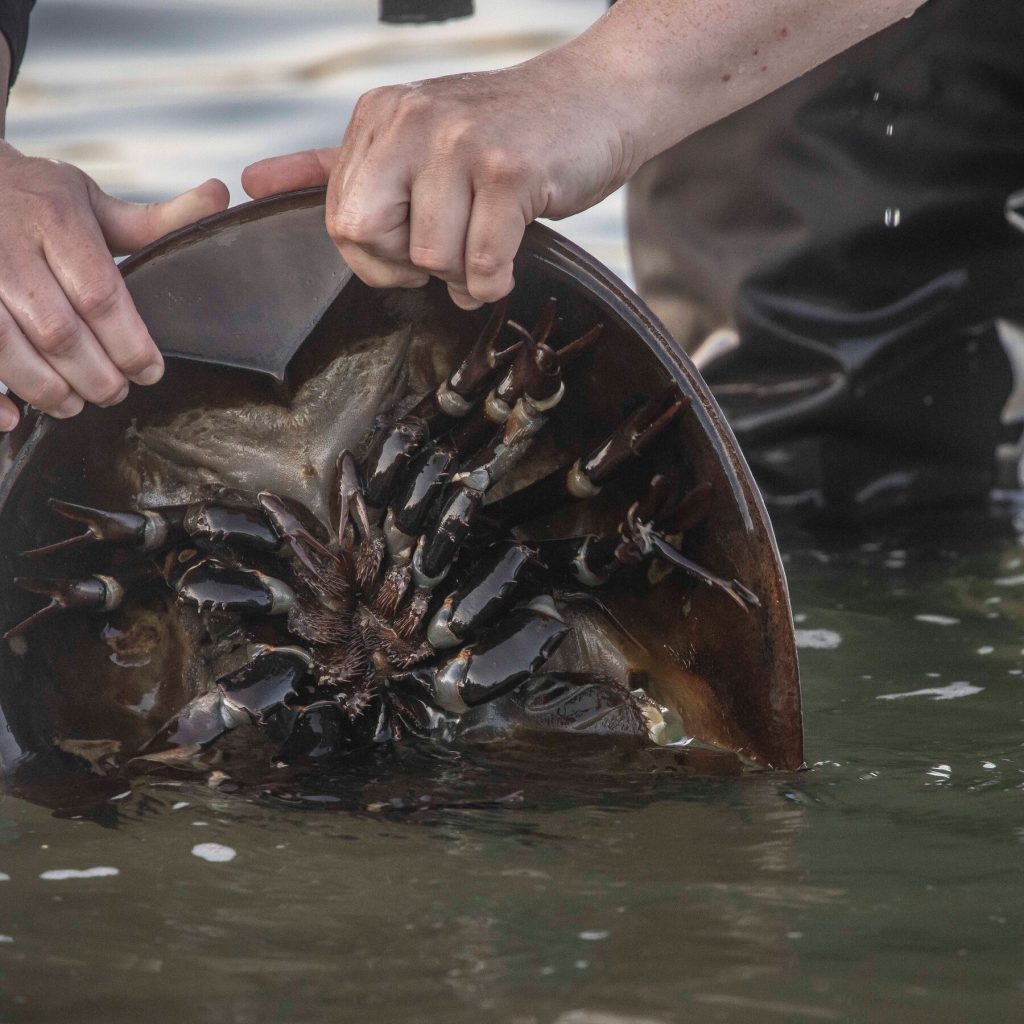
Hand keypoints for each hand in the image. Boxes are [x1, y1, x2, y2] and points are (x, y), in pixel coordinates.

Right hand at [0, 143, 228, 430]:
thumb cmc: (36, 199)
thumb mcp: (91, 201)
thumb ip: (153, 220)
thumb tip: (219, 196)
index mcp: (56, 221)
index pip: (100, 295)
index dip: (130, 344)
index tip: (151, 372)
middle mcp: (9, 248)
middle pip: (59, 331)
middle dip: (96, 375)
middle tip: (117, 394)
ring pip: (8, 348)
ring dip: (49, 390)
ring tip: (77, 404)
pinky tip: (15, 415)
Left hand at [242, 48, 638, 308]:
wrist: (597, 99)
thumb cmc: (508, 135)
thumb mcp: (416, 139)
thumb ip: (336, 167)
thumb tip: (252, 182)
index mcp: (380, 116)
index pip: (339, 219)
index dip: (376, 255)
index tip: (414, 244)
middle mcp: (412, 120)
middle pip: (366, 238)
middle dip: (406, 268)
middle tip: (444, 252)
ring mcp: (461, 142)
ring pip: (430, 259)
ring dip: (463, 275)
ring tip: (488, 244)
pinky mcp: (510, 171)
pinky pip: (480, 267)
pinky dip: (495, 282)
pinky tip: (509, 258)